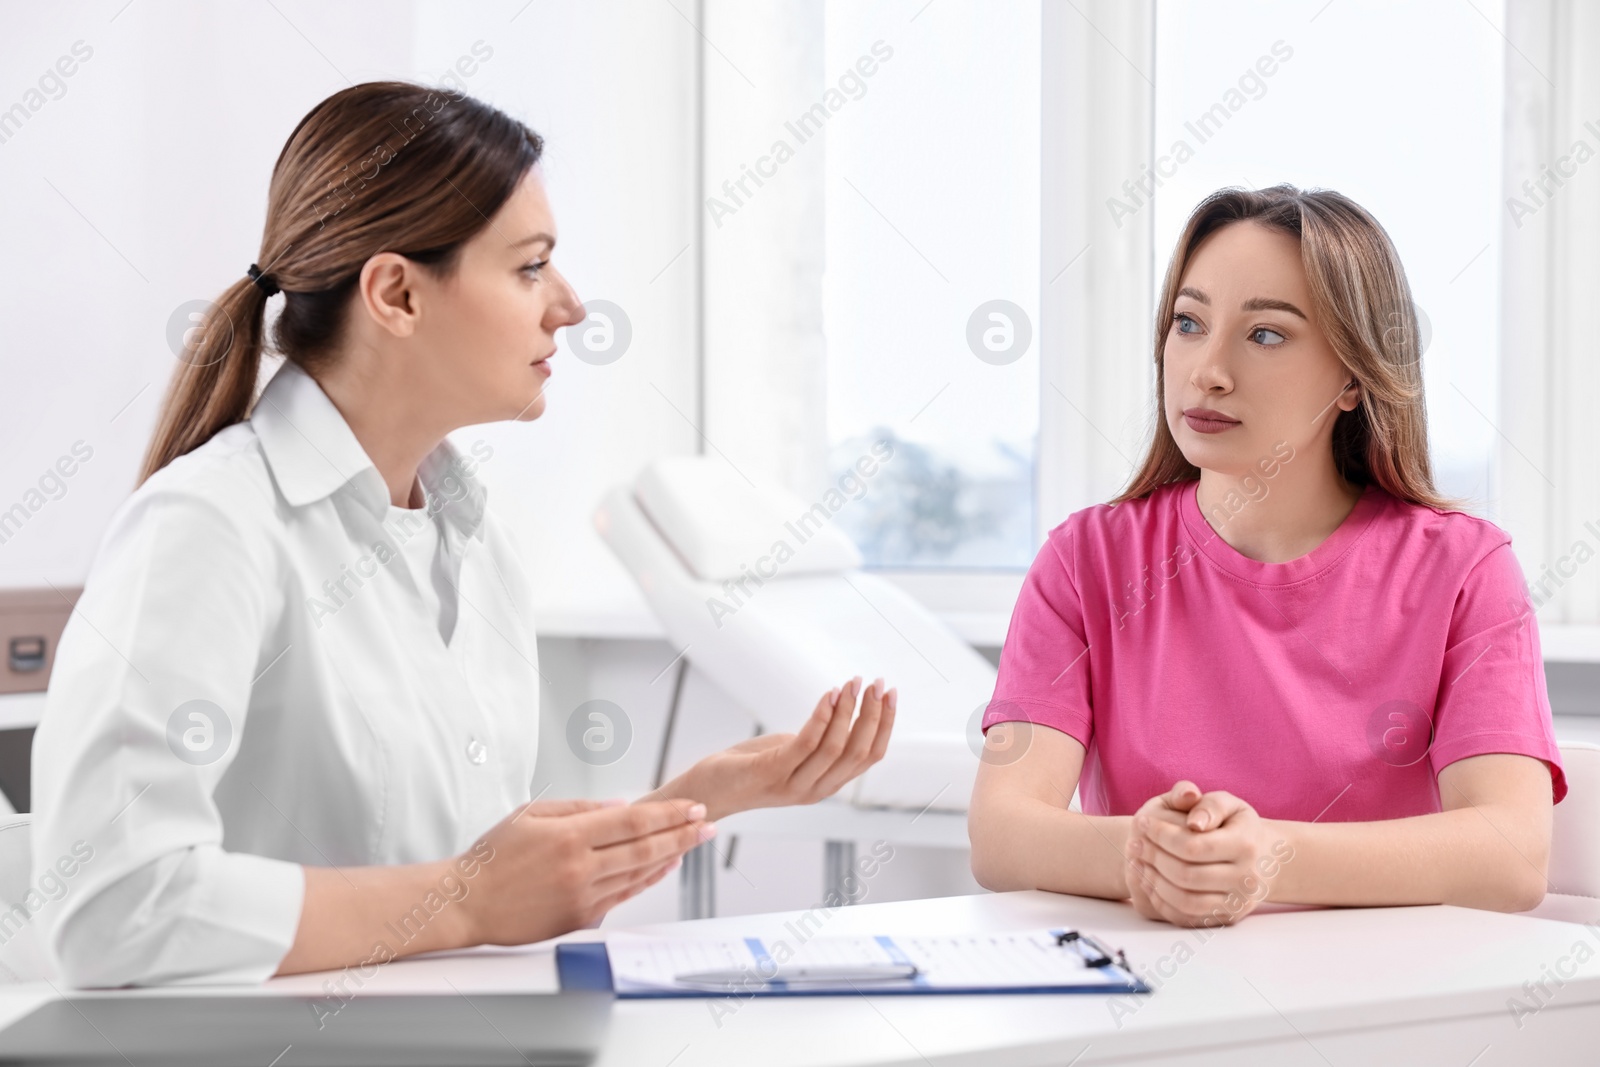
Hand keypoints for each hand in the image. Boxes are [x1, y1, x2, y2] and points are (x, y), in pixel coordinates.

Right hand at [462, 797, 713, 944]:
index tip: (692, 806)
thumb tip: (619, 807)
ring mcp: (582, 896)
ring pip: (639, 873)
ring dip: (672, 856)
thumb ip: (578, 808)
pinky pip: (623, 896)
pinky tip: (663, 867)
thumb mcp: (531, 814)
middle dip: (684, 833)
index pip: (634, 821)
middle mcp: (580, 867)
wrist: (466, 903)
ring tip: (693, 841)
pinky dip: (648, 880)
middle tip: (707, 823)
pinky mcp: (578, 918)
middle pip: (646, 847)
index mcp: (568, 836)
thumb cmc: (492, 858)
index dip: (670, 813)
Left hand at [671, 676, 896, 820]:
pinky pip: (805, 744)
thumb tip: (846, 712)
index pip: (869, 758)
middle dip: (872, 714)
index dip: (884, 725)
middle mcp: (815, 789)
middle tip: (876, 683)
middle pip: (858, 752)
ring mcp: (793, 784)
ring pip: (835, 747)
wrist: (707, 791)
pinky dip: (821, 717)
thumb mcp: (794, 755)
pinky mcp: (770, 772)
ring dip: (848, 711)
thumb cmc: (752, 767)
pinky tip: (828, 694)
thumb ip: (821, 744)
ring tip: (853, 682)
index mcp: (827, 785)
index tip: (890, 694)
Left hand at [1125, 781, 1285, 927]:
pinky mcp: (1226, 918)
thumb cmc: (1237, 826)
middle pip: (1187, 876)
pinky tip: (1149, 881)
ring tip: (1138, 861)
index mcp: (1245, 846)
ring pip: (1186, 902)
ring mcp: (1237, 903)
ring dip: (1154, 882)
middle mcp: (1246, 879)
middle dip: (1153, 857)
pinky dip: (1162, 902)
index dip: (1161, 835)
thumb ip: (1209, 805)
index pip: (1193, 846)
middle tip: (1134, 843)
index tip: (1142, 822)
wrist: (1265, 859)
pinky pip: (1188, 918)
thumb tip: (1194, 822)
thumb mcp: (1228, 804)